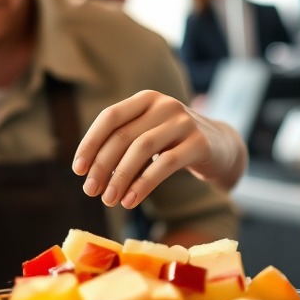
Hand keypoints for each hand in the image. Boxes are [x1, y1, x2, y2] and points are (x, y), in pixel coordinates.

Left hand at [72, 90, 247, 208]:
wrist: (221, 148)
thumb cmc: (174, 145)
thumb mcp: (148, 137)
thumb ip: (123, 146)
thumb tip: (90, 174)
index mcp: (146, 99)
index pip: (110, 117)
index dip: (90, 143)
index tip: (78, 169)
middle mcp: (164, 105)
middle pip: (123, 135)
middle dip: (102, 166)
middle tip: (90, 191)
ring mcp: (184, 122)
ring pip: (142, 149)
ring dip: (120, 177)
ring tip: (109, 200)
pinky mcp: (200, 143)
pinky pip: (165, 164)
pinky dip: (143, 184)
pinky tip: (130, 200)